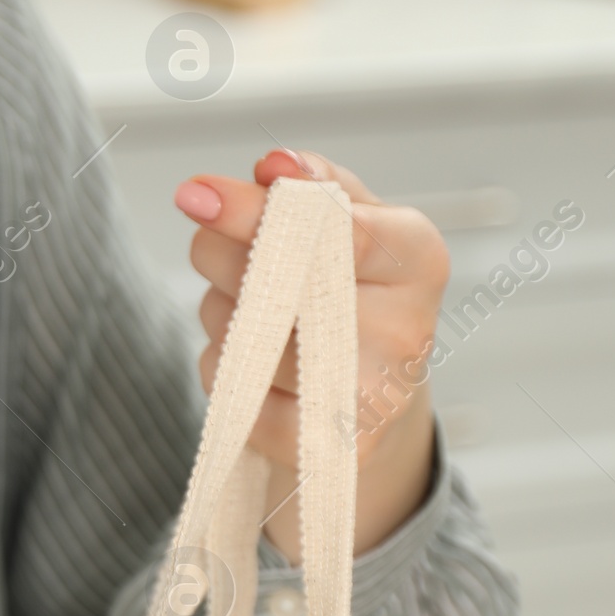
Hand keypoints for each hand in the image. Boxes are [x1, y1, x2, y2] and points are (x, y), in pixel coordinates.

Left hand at [176, 147, 449, 559]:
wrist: (370, 396)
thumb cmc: (350, 290)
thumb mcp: (348, 220)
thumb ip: (313, 185)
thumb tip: (275, 166)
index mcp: (417, 258)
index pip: (339, 230)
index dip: (259, 211)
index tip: (197, 194)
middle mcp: (407, 330)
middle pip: (276, 281)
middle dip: (221, 254)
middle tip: (215, 246)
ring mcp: (372, 397)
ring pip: (246, 338)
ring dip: (223, 315)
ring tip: (253, 314)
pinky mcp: (329, 448)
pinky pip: (236, 394)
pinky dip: (224, 371)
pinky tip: (251, 364)